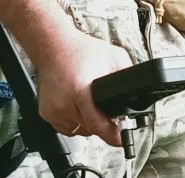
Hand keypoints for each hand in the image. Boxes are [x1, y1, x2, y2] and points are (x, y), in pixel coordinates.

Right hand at [34, 27, 132, 145]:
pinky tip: (78, 105)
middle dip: (102, 122)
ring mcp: (53, 110)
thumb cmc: (79, 50)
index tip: (121, 139)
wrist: (52, 44)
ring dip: (88, 122)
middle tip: (106, 108)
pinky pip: (66, 127)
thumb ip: (127, 75)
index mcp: (80, 91)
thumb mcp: (114, 57)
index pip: (98, 125)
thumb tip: (139, 91)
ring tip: (90, 102)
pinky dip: (75, 120)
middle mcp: (64, 104)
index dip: (113, 135)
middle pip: (91, 129)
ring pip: (78, 130)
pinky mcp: (46, 113)